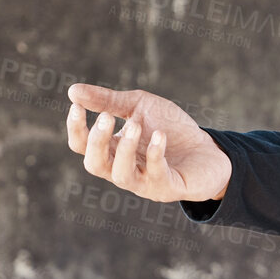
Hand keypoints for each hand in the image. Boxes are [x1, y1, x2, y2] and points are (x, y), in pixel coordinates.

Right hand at [65, 83, 231, 204]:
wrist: (207, 149)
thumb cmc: (170, 128)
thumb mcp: (139, 106)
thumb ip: (108, 100)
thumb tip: (72, 91)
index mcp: (112, 150)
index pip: (82, 146)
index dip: (76, 128)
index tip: (77, 106)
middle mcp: (123, 169)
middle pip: (95, 164)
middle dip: (96, 141)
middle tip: (106, 117)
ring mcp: (145, 182)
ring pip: (121, 175)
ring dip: (125, 149)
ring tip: (135, 124)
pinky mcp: (168, 187)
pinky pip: (156, 175)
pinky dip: (155, 154)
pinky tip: (159, 135)